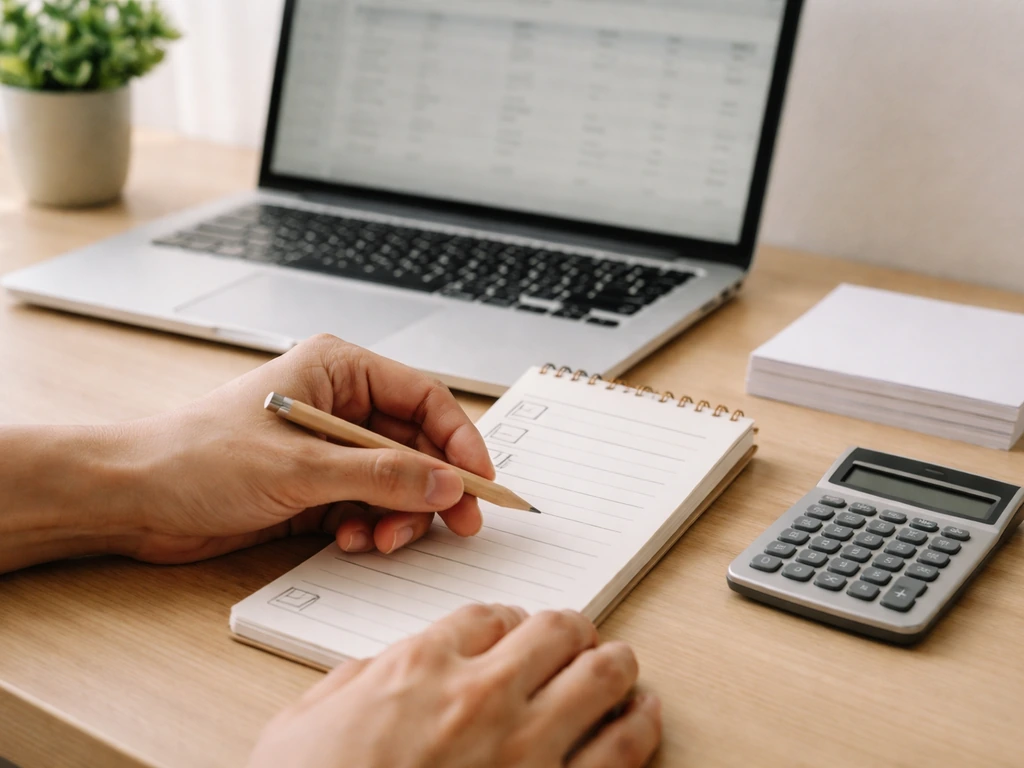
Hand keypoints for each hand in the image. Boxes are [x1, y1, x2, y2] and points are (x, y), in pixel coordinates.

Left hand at [120, 334, 494, 563]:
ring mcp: (329, 448)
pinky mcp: (316, 486)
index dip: (459, 440)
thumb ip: (381, 476)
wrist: (134, 498)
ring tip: (379, 539)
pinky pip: (368, 506)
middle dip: (431, 488)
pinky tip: (350, 541)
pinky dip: (370, 527)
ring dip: (398, 515)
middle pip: (417, 445)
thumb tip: (447, 484)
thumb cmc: (197, 457)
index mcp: (339, 371)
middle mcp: (340, 405)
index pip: (424, 399)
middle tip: (455, 525)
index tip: (480, 482)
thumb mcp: (301, 468)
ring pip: (397, 481)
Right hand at [248, 605, 661, 767]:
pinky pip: (623, 752)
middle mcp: (481, 699)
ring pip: (602, 676)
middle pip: (555, 630)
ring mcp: (525, 752)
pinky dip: (640, 724)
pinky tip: (642, 715)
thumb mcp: (300, 728)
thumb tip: (377, 671)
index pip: (489, 615)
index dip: (509, 618)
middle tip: (577, 637)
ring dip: (616, 664)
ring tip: (621, 666)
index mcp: (419, 670)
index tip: (515, 628)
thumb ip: (350, 685)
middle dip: (570, 629)